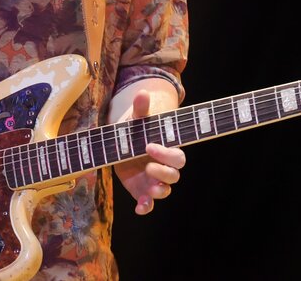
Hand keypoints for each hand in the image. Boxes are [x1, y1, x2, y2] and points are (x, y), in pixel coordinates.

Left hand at [112, 89, 185, 214]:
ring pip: (165, 190)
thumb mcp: (137, 120)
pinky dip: (145, 207)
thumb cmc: (135, 130)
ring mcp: (153, 180)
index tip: (148, 145)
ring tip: (150, 191)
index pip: (177, 156)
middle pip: (175, 175)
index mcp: (167, 150)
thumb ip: (141, 109)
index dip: (165, 153)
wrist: (123, 143)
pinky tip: (139, 207)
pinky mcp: (142, 191)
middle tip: (148, 166)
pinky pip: (148, 203)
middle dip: (164, 172)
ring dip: (159, 192)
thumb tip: (142, 92)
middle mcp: (164, 167)